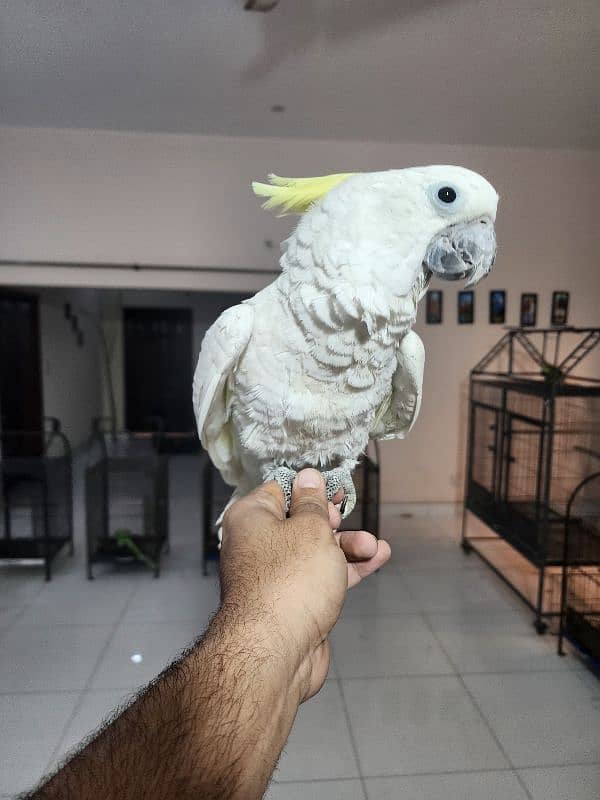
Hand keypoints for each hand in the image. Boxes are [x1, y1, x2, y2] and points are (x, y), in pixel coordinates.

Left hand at [220, 468, 390, 700]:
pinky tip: (376, 559)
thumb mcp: (310, 529)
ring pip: (316, 551)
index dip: (310, 486)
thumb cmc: (289, 581)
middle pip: (301, 521)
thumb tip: (308, 476)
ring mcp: (275, 575)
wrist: (276, 653)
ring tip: (375, 547)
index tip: (335, 489)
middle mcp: (257, 544)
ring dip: (349, 546)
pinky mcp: (293, 601)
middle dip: (334, 521)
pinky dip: (348, 568)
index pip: (280, 489)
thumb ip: (313, 502)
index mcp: (251, 518)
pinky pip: (322, 576)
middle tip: (347, 518)